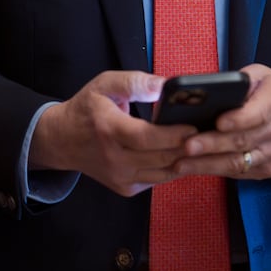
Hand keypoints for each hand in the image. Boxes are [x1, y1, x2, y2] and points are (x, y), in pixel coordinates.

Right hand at [30, 70, 196, 195]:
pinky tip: (183, 154)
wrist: (62, 141)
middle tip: (209, 134)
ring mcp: (120, 177)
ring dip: (185, 160)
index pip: (146, 137)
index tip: (194, 125)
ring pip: (164, 173)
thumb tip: (164, 85)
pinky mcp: (125, 188)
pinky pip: (157, 180)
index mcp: (108, 129)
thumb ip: (134, 82)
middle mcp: (114, 159)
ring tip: (203, 145)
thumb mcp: (104, 85)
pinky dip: (172, 168)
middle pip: (161, 157)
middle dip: (188, 147)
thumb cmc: (86, 109)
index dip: (173, 134)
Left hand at [171, 64, 270, 179]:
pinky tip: (193, 169)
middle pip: (241, 141)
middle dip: (211, 145)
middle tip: (186, 145)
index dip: (237, 120)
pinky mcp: (267, 171)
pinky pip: (239, 173)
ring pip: (238, 163)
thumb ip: (241, 80)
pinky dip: (215, 171)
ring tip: (180, 164)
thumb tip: (208, 88)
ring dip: (207, 165)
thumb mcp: (266, 77)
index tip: (217, 122)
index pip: (257, 115)